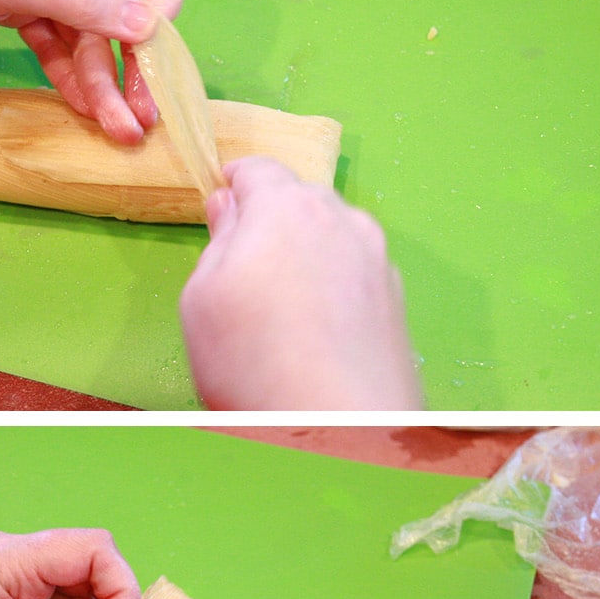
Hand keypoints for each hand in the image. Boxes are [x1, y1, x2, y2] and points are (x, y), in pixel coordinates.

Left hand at [0, 0, 182, 142]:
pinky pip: (60, 46)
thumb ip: (82, 2)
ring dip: (107, 84)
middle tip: (145, 117)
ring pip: (93, 37)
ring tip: (118, 133)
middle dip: (138, 62)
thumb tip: (147, 26)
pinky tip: (85, 112)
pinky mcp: (19, 8)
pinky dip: (73, 78)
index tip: (151, 45)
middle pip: (126, 7)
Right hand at [179, 156, 422, 409]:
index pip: (258, 169)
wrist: (342, 430)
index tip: (223, 200)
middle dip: (271, 223)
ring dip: (307, 257)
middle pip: (300, 201)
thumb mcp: (203, 299)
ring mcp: (377, 260)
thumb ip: (216, 241)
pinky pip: (356, 277)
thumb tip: (229, 208)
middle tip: (244, 271)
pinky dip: (334, 291)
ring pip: (332, 239)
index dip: (234, 183)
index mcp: (286, 207)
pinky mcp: (396, 301)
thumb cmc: (257, 366)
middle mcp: (342, 220)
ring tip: (283, 313)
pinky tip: (316, 335)